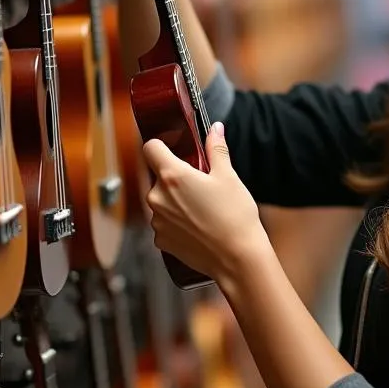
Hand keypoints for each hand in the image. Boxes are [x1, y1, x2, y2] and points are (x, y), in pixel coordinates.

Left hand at [143, 122, 267, 285]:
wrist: (237, 258)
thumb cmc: (234, 216)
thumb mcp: (228, 176)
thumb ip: (216, 149)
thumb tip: (215, 129)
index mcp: (172, 176)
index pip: (150, 148)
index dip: (161, 145)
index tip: (172, 149)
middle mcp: (158, 197)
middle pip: (157, 176)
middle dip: (175, 177)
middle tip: (200, 183)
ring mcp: (157, 221)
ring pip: (161, 200)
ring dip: (175, 200)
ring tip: (202, 208)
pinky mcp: (161, 241)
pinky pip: (164, 223)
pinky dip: (176, 222)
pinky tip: (197, 226)